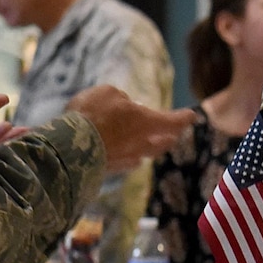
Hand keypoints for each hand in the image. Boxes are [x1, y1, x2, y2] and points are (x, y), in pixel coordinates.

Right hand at [67, 85, 193, 171]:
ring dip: (153, 147)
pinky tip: (134, 157)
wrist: (70, 146)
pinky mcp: (111, 169)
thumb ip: (120, 98)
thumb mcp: (108, 93)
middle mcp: (141, 143)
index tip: (193, 116)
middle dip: (170, 136)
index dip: (183, 117)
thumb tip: (123, 106)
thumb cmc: (92, 113)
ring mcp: (127, 159)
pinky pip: (129, 162)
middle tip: (175, 134)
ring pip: (146, 154)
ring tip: (157, 144)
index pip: (172, 120)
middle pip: (162, 142)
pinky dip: (132, 156)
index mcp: (145, 122)